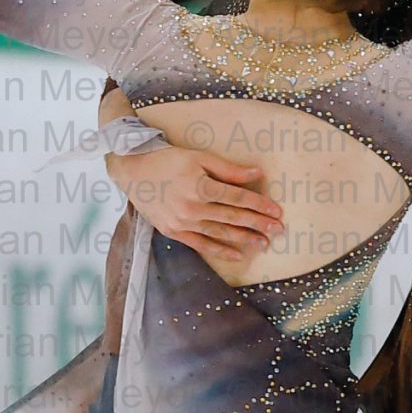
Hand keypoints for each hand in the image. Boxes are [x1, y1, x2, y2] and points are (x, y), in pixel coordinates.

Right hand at [109, 141, 284, 273]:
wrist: (132, 172)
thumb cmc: (168, 160)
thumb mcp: (199, 157)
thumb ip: (229, 170)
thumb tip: (257, 174)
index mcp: (200, 186)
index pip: (238, 198)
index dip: (260, 205)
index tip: (277, 211)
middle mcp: (192, 207)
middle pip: (233, 218)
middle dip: (258, 224)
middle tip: (279, 230)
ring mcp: (182, 222)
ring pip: (220, 234)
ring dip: (244, 240)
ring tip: (264, 244)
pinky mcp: (174, 232)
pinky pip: (202, 245)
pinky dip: (220, 251)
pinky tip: (238, 255)